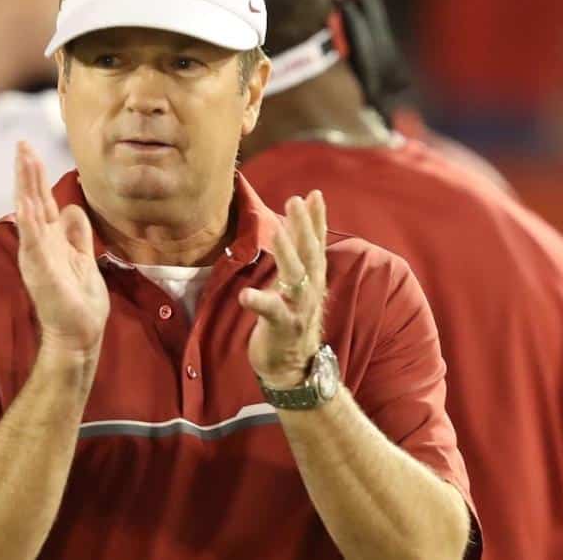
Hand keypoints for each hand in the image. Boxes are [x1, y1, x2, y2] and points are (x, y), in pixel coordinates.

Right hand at [14, 142, 109, 356]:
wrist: (80, 333)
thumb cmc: (79, 299)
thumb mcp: (83, 256)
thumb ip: (76, 233)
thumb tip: (72, 208)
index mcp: (50, 239)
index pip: (40, 200)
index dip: (34, 175)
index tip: (28, 149)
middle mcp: (39, 244)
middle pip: (32, 201)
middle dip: (26, 172)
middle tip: (21, 144)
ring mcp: (38, 257)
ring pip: (29, 215)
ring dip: (25, 188)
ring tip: (21, 162)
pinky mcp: (41, 273)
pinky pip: (33, 243)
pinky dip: (28, 223)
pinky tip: (24, 204)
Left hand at [240, 191, 327, 387]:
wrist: (294, 368)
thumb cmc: (291, 321)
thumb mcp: (297, 287)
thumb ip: (298, 260)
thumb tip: (295, 228)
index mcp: (313, 279)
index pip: (317, 243)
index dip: (317, 219)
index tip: (314, 194)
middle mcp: (310, 290)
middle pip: (309, 253)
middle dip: (303, 226)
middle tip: (295, 200)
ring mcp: (298, 308)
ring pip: (296, 277)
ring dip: (288, 253)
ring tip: (277, 233)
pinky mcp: (282, 327)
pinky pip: (271, 312)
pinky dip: (259, 301)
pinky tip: (246, 294)